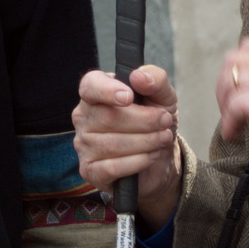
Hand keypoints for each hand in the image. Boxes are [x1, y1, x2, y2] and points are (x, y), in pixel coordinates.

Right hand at [73, 66, 180, 231]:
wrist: (160, 159)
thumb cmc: (154, 122)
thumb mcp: (163, 97)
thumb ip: (155, 79)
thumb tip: (138, 76)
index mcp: (95, 92)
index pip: (90, 86)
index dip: (108, 91)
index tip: (129, 97)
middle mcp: (83, 116)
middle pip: (108, 117)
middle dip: (145, 121)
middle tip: (165, 121)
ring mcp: (83, 144)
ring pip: (112, 144)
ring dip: (146, 142)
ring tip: (162, 138)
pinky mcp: (90, 170)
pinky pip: (111, 167)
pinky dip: (137, 161)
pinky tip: (150, 156)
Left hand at [218, 37, 248, 199]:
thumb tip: (240, 73)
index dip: (237, 67)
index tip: (236, 88)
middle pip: (234, 59)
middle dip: (225, 83)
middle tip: (229, 106)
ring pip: (230, 80)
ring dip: (225, 103)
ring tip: (234, 122)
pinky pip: (232, 105)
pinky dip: (229, 122)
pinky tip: (234, 133)